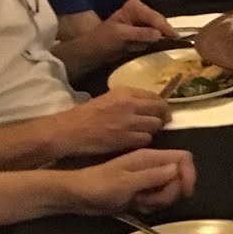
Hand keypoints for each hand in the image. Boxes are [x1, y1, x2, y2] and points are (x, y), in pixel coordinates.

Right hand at [50, 90, 169, 156]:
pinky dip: (143, 140)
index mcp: (125, 92)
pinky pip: (146, 139)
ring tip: (144, 132)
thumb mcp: (109, 98)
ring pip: (155, 125)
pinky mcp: (125, 139)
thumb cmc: (86, 114)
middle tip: (160, 123)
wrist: (70, 130)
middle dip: (162, 117)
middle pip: (160, 110)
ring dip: (152, 130)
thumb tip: (148, 104)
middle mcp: (130, 104)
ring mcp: (129, 122)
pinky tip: (135, 141)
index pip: (155, 96)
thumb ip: (129, 99)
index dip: (161, 105)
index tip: (161, 111)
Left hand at [67, 147, 196, 214]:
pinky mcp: (140, 191)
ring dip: (158, 201)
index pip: (182, 158)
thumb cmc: (99, 186)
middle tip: (149, 200)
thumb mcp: (127, 182)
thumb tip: (177, 169)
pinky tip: (136, 206)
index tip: (185, 192)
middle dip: (169, 193)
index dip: (189, 174)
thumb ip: (153, 176)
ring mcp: (146, 179)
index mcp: (150, 157)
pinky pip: (156, 199)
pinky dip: (150, 205)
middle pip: (178, 177)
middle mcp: (152, 166)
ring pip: (168, 190)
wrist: (78, 195)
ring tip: (138, 203)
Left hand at [105, 0, 178, 45]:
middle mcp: (140, 11)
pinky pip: (154, 36)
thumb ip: (140, 33)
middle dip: (167, 32)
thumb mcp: (121, 35)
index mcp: (135, 7)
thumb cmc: (102, 40)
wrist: (92, 51)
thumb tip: (159, 35)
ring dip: (164, 38)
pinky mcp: (141, 33)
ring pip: (158, 29)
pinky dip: (159, 42)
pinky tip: (164, 48)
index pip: (154, 17)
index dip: (166, 28)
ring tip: (175, 47)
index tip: (176, 38)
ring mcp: (141, 22)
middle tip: (179, 44)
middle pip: (159, 22)